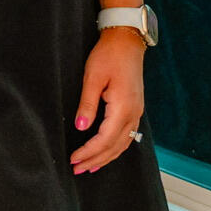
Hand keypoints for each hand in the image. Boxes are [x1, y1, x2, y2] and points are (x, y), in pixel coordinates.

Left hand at [71, 28, 147, 174]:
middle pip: (115, 146)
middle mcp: (133, 114)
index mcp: (123, 107)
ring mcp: (136, 112)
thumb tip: (81, 128)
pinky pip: (127, 136)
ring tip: (89, 167)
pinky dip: (115, 147)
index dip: (89, 152)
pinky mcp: (134, 108)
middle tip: (77, 169)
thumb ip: (87, 104)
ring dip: (106, 157)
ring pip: (123, 144)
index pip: (105, 139)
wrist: (127, 41)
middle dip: (96, 160)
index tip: (74, 159)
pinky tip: (106, 152)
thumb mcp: (92, 77)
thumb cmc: (108, 55)